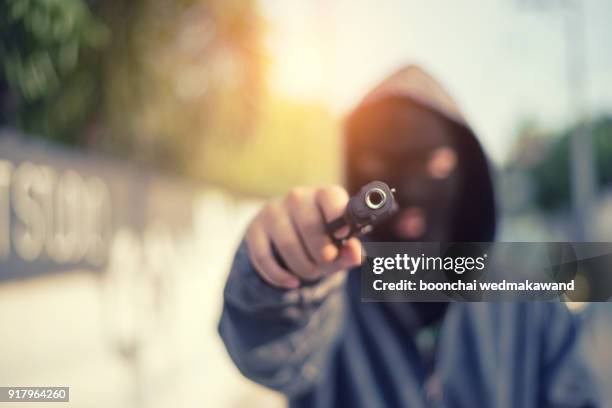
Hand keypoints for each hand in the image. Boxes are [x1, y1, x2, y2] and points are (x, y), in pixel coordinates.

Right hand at [246, 185, 361, 288]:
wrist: (290, 235)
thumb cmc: (323, 237)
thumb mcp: (340, 244)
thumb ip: (350, 250)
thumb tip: (355, 255)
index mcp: (323, 195)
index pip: (330, 196)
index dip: (337, 215)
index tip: (342, 235)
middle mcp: (297, 197)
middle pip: (309, 225)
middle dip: (322, 254)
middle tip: (327, 263)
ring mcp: (273, 211)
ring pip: (287, 244)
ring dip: (303, 268)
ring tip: (311, 273)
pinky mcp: (255, 229)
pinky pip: (264, 257)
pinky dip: (280, 276)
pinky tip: (292, 282)